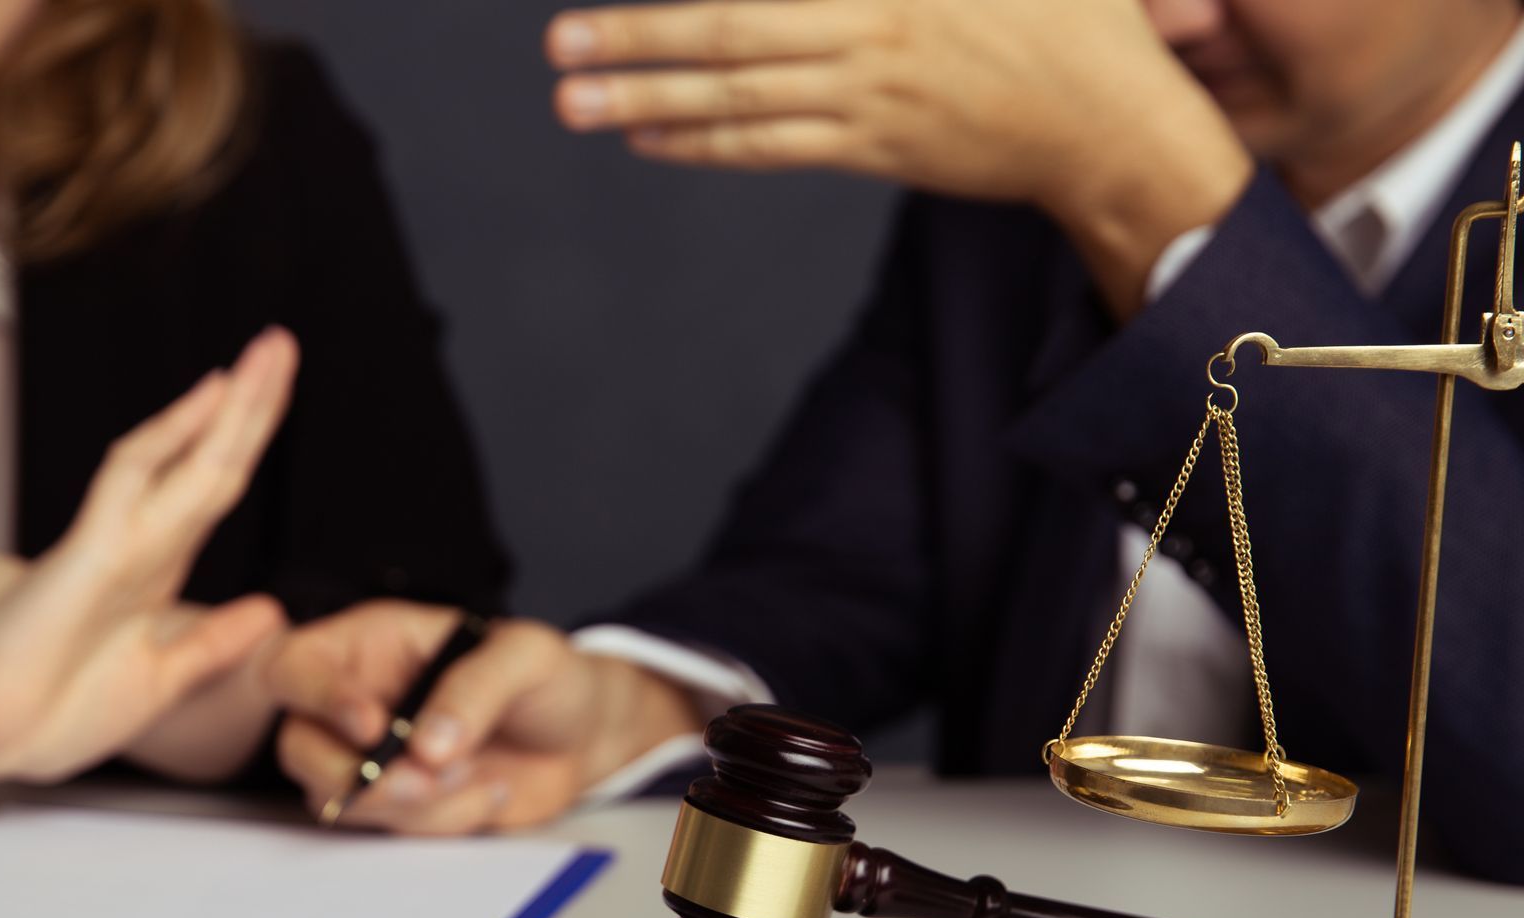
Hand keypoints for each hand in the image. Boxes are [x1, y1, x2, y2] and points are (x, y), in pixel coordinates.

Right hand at [0, 328, 300, 782]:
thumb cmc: (56, 715)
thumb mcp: (161, 678)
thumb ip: (214, 644)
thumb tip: (271, 613)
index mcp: (155, 568)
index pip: (215, 486)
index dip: (250, 436)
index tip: (281, 388)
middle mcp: (141, 542)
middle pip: (211, 459)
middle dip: (253, 401)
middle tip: (283, 342)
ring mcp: (117, 539)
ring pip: (185, 455)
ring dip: (232, 403)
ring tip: (270, 348)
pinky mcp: (90, 548)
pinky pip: (133, 475)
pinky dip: (173, 434)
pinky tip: (211, 395)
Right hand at [262, 602, 702, 832]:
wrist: (584, 738)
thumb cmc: (549, 678)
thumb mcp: (527, 657)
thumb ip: (476, 687)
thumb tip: (427, 745)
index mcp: (370, 645)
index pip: (297, 665)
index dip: (318, 699)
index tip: (374, 727)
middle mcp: (358, 701)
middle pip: (299, 747)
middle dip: (353, 777)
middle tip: (421, 782)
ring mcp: (374, 760)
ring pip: (341, 800)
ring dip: (410, 804)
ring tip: (477, 775)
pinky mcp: (400, 807)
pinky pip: (391, 830)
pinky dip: (443, 822)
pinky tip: (487, 792)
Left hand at [546, 1, 1252, 311]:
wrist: (1112, 124)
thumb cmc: (1072, 12)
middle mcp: (871, 32)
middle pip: (730, 34)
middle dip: (636, 39)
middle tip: (559, 43)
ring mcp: (869, 97)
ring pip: (738, 101)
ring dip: (647, 102)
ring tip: (574, 101)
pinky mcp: (874, 150)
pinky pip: (772, 148)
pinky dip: (705, 142)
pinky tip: (649, 136)